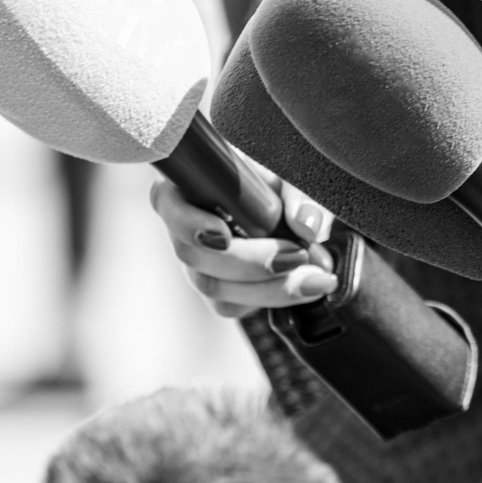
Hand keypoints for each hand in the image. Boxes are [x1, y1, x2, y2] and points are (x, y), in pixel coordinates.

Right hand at [150, 156, 337, 317]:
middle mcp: (188, 223)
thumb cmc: (283, 183)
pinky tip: (305, 285)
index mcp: (195, 183)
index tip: (225, 236)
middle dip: (251, 263)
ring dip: (269, 287)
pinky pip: (231, 305)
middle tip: (299, 256)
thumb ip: (300, 195)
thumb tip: (305, 225)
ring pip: (214, 287)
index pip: (166, 201)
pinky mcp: (217, 287)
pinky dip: (270, 298)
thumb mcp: (294, 177)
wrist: (295, 207)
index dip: (190, 223)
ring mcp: (199, 260)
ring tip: (316, 276)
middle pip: (195, 256)